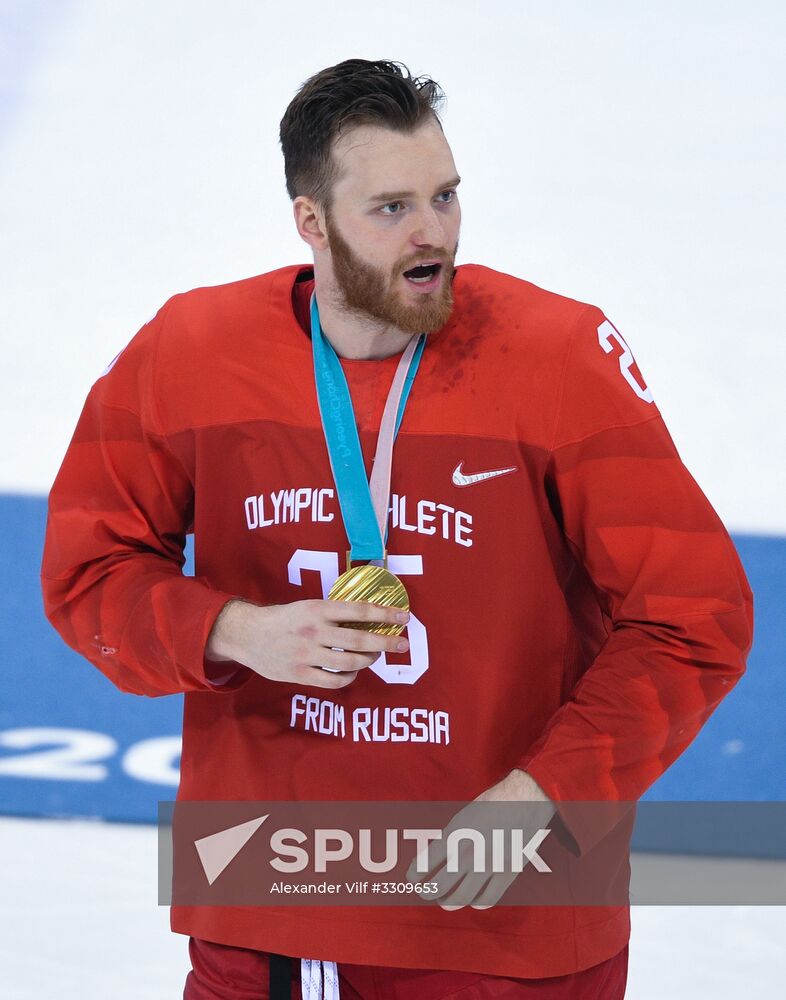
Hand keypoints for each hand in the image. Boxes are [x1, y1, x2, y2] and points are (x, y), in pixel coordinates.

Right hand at [205, 598, 409, 688]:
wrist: (248, 635)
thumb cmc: (285, 619)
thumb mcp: (307, 606)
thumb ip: (334, 613)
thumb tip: (369, 617)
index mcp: (318, 609)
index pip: (359, 610)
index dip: (385, 613)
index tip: (404, 616)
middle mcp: (314, 631)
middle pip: (359, 639)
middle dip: (386, 642)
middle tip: (403, 644)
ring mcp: (307, 655)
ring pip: (350, 662)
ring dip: (369, 660)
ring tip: (375, 655)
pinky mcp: (300, 674)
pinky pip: (334, 680)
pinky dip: (349, 678)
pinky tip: (354, 672)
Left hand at [405, 769, 554, 909]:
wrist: (525, 798)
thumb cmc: (492, 802)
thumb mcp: (463, 817)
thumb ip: (451, 839)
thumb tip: (437, 860)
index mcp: (455, 835)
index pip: (425, 864)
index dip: (414, 875)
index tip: (412, 877)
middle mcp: (470, 853)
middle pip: (439, 887)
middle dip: (427, 893)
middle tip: (425, 892)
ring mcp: (489, 866)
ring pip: (461, 898)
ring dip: (448, 902)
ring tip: (445, 900)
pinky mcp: (507, 873)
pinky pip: (487, 899)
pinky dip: (476, 903)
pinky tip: (472, 898)